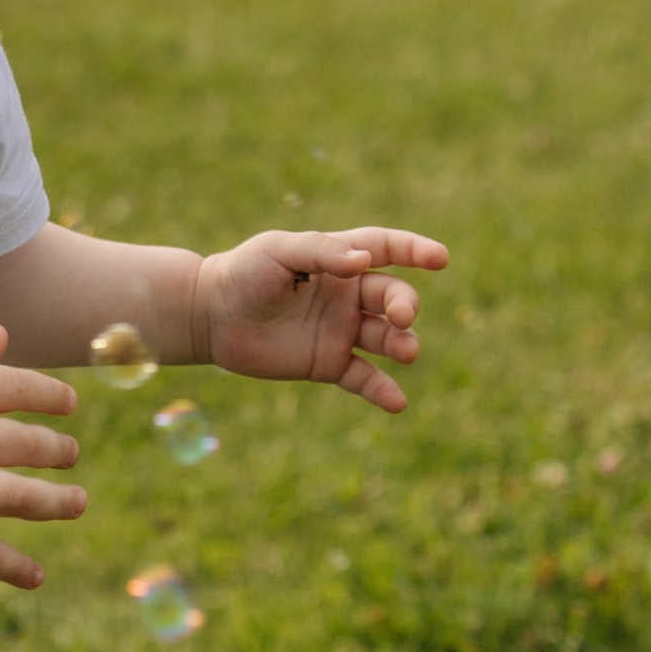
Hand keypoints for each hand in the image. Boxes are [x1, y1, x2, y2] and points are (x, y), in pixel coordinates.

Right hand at [0, 326, 83, 591]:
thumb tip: (3, 334)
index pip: (16, 387)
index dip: (51, 394)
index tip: (69, 404)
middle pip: (25, 444)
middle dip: (58, 450)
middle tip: (70, 454)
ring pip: (15, 498)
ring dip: (56, 502)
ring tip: (78, 502)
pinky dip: (11, 567)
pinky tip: (38, 576)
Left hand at [193, 227, 448, 411]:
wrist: (210, 316)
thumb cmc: (243, 273)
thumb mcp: (276, 252)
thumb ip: (320, 252)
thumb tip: (365, 261)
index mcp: (337, 260)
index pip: (386, 249)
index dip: (415, 250)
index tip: (440, 258)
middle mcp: (347, 295)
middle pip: (392, 296)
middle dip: (405, 305)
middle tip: (403, 317)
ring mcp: (341, 330)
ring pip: (386, 337)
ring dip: (402, 343)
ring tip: (406, 351)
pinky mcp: (329, 363)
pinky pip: (365, 378)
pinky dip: (383, 390)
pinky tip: (398, 402)